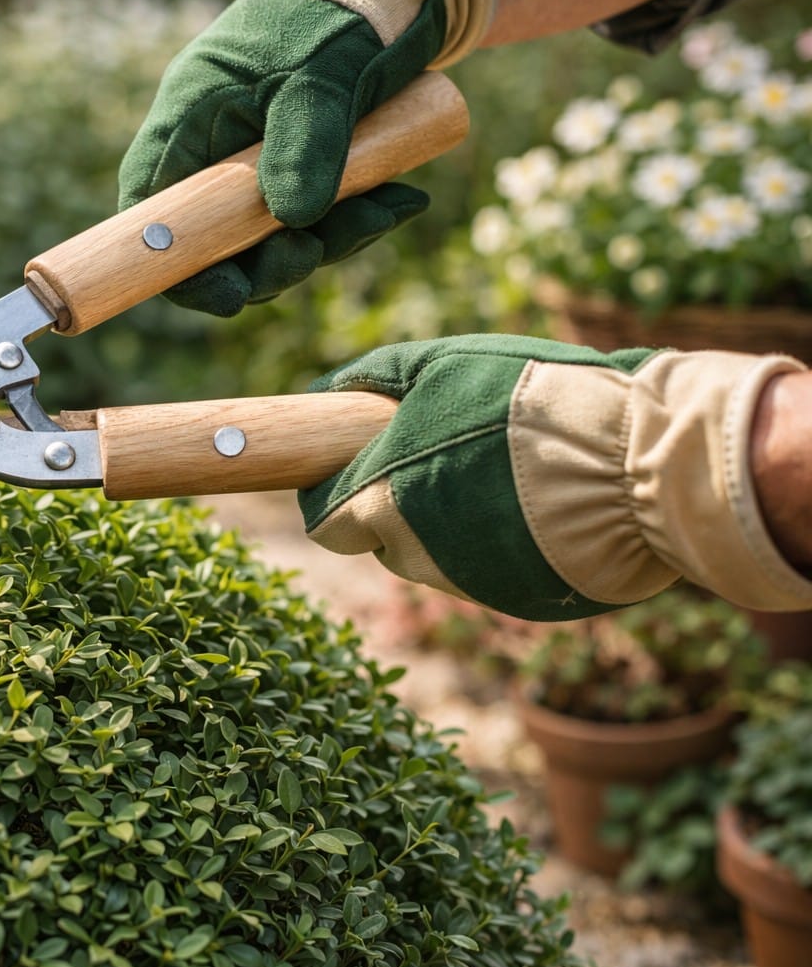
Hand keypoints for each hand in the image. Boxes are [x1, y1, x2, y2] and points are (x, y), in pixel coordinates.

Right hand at [118, 0, 495, 315]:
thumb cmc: (330, 20)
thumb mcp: (318, 81)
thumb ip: (302, 146)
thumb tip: (292, 221)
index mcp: (188, 127)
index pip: (152, 218)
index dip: (177, 269)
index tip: (227, 295)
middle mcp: (213, 154)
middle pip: (216, 245)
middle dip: (270, 264)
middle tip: (316, 252)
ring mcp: (256, 166)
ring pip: (273, 239)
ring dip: (330, 242)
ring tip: (388, 209)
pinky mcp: (301, 171)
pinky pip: (318, 219)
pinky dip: (359, 220)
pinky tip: (402, 201)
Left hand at [300, 335, 811, 618]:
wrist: (640, 466)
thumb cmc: (535, 405)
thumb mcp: (447, 364)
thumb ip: (380, 378)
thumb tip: (330, 388)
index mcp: (384, 502)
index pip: (327, 523)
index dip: (333, 494)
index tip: (348, 469)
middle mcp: (416, 556)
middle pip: (382, 539)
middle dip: (395, 502)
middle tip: (440, 454)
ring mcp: (468, 584)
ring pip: (435, 556)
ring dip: (448, 520)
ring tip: (499, 470)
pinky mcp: (519, 602)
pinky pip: (489, 567)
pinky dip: (499, 538)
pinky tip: (537, 500)